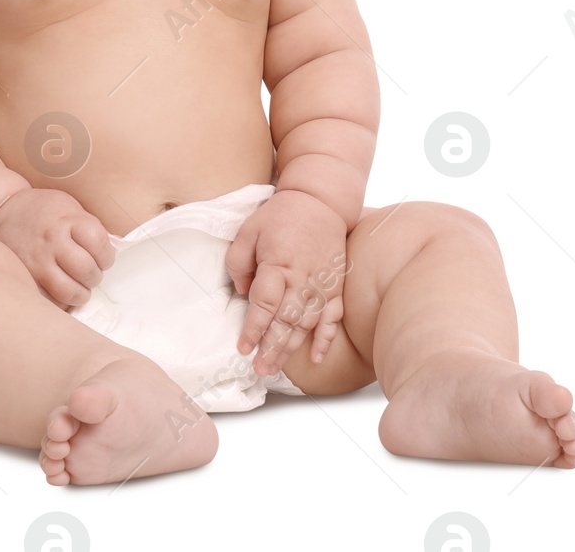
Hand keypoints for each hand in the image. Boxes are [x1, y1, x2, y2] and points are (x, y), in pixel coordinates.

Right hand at [0, 188, 115, 306]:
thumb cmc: (41, 210)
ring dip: (80, 293)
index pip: (99, 243)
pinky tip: (60, 291)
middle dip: (95, 276)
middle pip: (87, 270)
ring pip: (69, 291)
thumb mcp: (67, 205)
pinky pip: (49, 300)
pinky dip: (60, 301)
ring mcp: (36, 261)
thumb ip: (86, 225)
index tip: (103, 258)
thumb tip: (107, 252)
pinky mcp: (26, 276)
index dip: (107, 255)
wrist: (1, 212)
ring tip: (78, 286)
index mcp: (66, 220)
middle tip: (90, 273)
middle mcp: (52, 241)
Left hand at [226, 189, 350, 375]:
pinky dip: (325, 340)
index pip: (264, 305)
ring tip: (275, 368)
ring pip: (306, 325)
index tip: (242, 348)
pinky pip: (332, 319)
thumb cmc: (279, 216)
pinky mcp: (335, 287)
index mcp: (278, 265)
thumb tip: (243, 293)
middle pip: (285, 322)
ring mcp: (322, 286)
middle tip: (259, 370)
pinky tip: (316, 358)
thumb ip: (239, 263)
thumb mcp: (248, 231)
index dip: (253, 330)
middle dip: (271, 348)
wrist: (320, 203)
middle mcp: (302, 280)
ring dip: (291, 349)